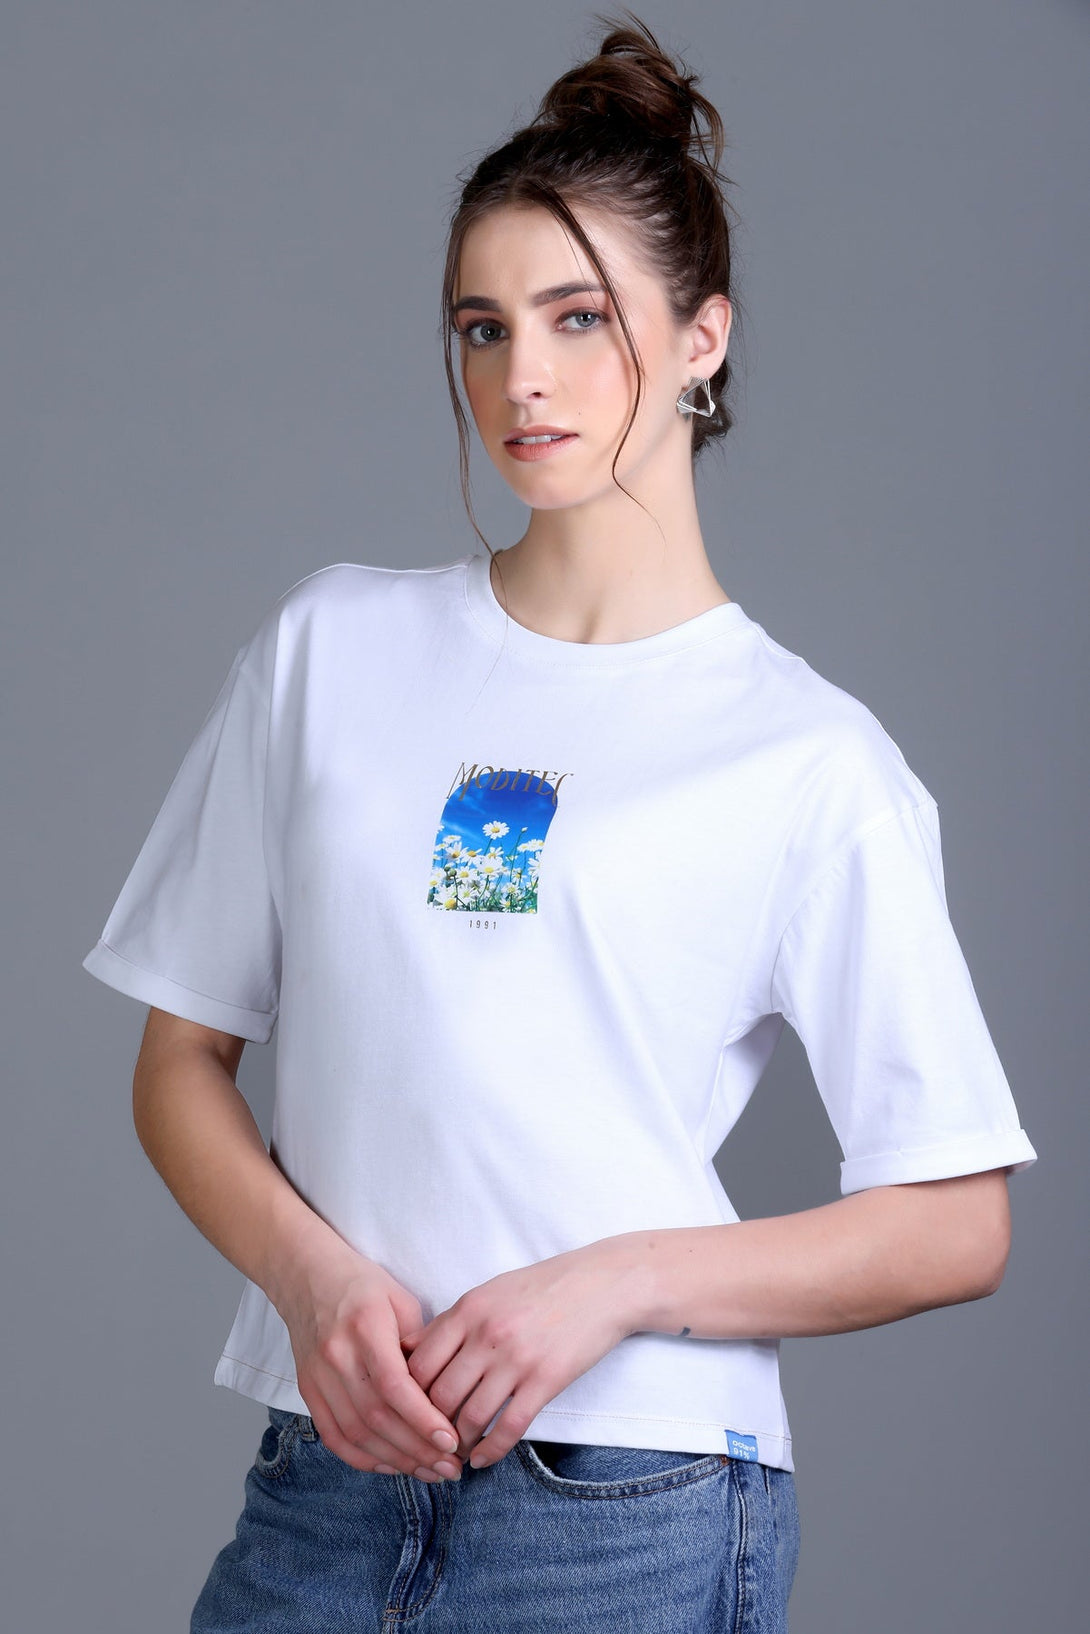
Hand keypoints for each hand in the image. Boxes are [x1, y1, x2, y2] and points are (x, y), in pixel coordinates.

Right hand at [273, 1230, 465, 1480]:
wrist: (306, 1275)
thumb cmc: (362, 1285)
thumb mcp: (400, 1299)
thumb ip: (421, 1343)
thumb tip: (447, 1389)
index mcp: (364, 1326)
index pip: (393, 1384)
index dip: (422, 1418)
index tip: (452, 1441)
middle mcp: (336, 1355)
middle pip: (377, 1416)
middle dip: (417, 1449)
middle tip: (452, 1467)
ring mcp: (317, 1376)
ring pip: (356, 1433)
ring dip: (396, 1460)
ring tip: (431, 1472)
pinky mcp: (307, 1390)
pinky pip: (334, 1437)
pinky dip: (364, 1458)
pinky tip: (393, 1466)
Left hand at [398, 1240, 641, 1469]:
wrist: (602, 1284)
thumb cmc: (542, 1288)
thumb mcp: (489, 1292)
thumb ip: (451, 1322)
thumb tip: (408, 1351)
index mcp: (469, 1310)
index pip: (419, 1364)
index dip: (406, 1396)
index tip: (407, 1413)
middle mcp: (487, 1335)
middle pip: (439, 1396)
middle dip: (429, 1425)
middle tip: (428, 1441)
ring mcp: (517, 1359)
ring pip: (471, 1417)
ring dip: (458, 1443)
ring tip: (455, 1453)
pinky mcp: (546, 1381)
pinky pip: (510, 1427)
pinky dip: (491, 1450)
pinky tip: (483, 1459)